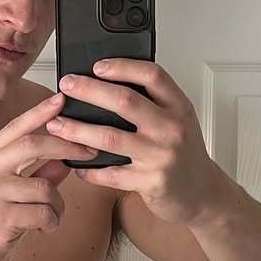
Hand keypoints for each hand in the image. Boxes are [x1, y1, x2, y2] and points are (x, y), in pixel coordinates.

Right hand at [0, 92, 98, 260]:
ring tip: (50, 217)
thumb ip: (36, 175)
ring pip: (45, 187)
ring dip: (57, 204)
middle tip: (89, 150)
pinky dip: (51, 222)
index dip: (40, 113)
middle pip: (31, 145)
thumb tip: (65, 161)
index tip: (61, 100)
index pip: (16, 129)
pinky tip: (42, 229)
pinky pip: (43, 212)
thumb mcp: (7, 194)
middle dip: (65, 145)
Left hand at [48, 60, 222, 225]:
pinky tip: (75, 165)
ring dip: (77, 130)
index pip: (152, 76)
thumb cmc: (185, 155)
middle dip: (89, 90)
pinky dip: (89, 170)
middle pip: (124, 101)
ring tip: (56, 125)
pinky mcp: (150, 182)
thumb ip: (154, 103)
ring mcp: (160, 157)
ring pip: (110, 137)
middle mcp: (171, 129)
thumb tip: (110, 83)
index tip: (96, 65)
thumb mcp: (179, 121)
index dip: (122, 66)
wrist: (203, 194)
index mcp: (179, 107)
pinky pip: (111, 174)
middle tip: (66, 86)